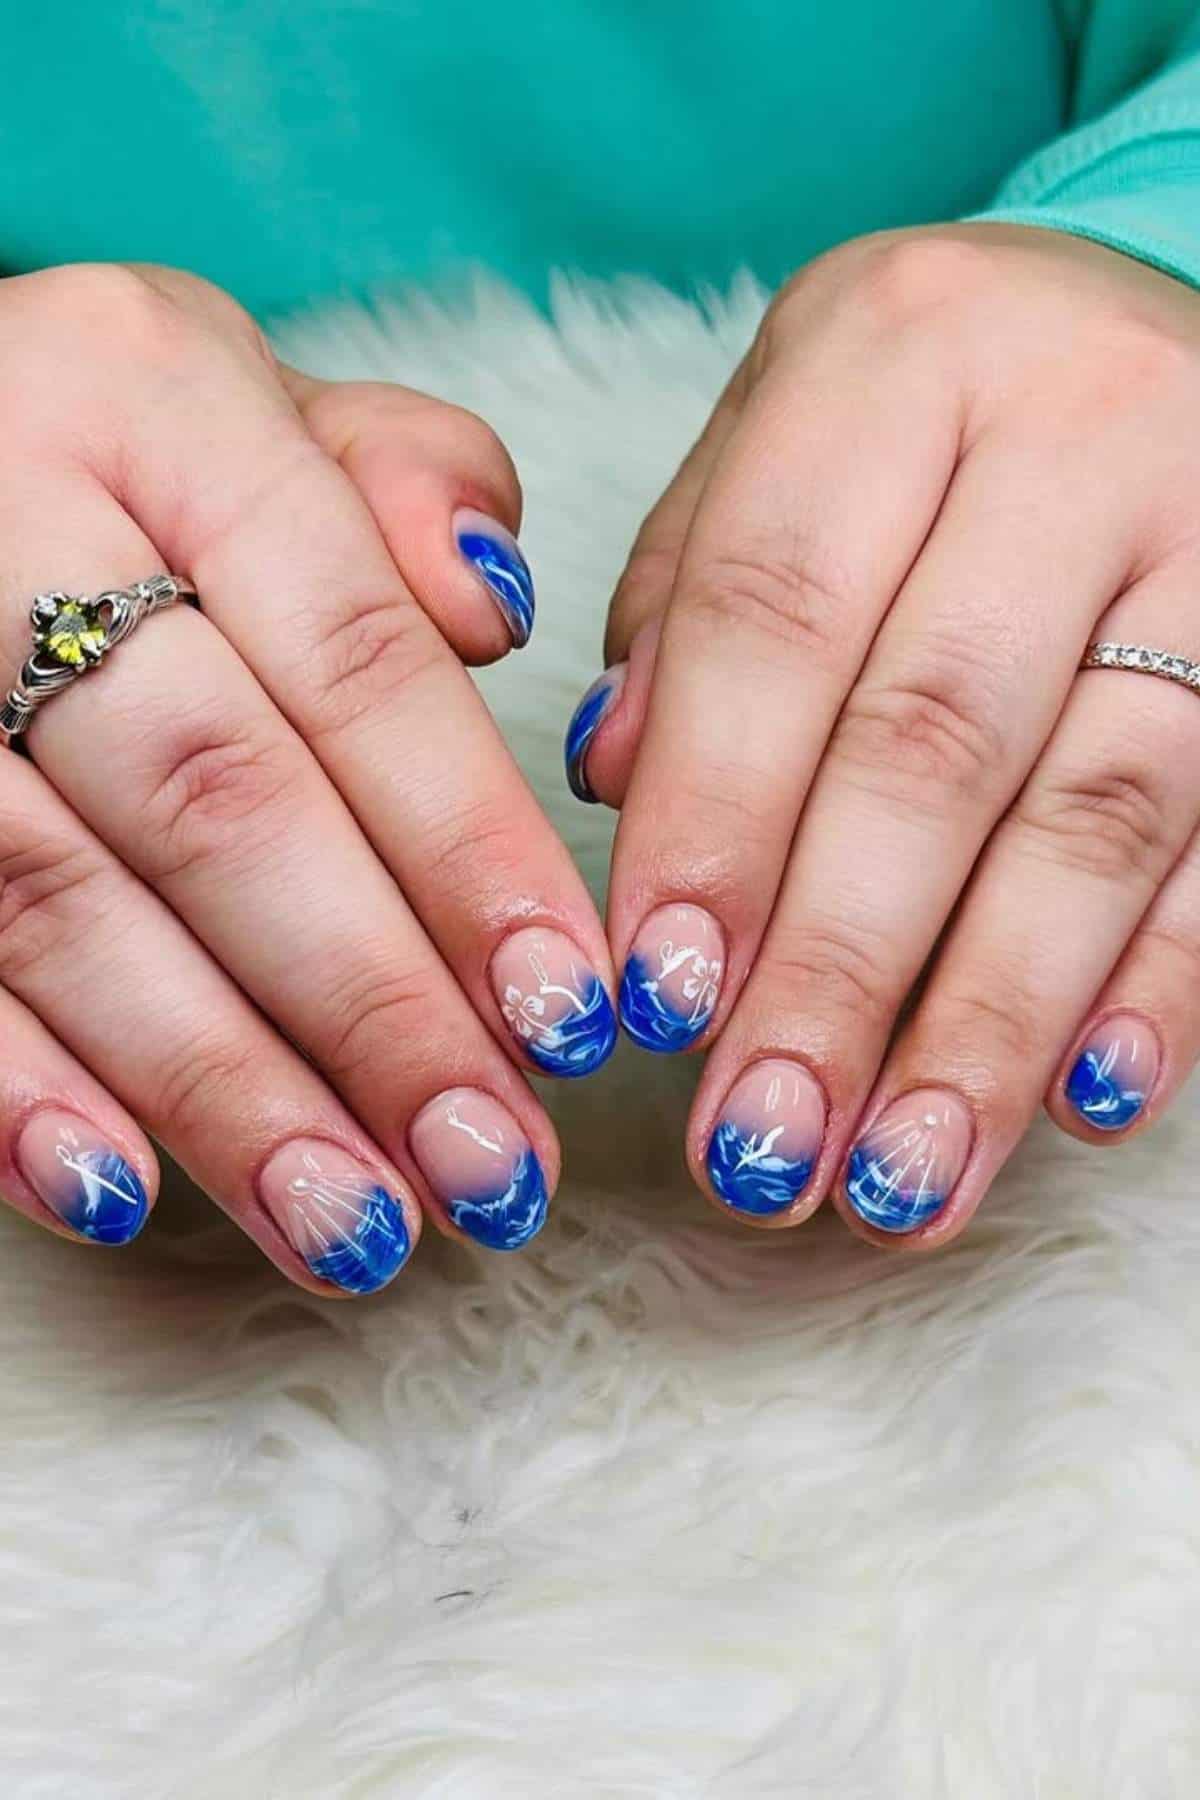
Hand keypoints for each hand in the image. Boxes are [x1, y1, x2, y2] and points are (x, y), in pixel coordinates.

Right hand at [0, 262, 617, 1291]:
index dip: (469, 852)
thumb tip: (498, 611)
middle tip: (489, 1163)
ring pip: (64, 902)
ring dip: (218, 1087)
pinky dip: (14, 1085)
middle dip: (369, 1005)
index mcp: (153, 398)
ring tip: (353, 1225)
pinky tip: (114, 1195)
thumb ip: (399, 480)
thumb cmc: (103, 444)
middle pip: (219, 800)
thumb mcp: (249, 400)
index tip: (569, 1010)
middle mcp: (7, 515)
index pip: (357, 660)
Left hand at [569, 224, 1199, 1246]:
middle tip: (760, 1145)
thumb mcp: (781, 431)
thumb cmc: (925, 405)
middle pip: (932, 739)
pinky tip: (1086, 1105)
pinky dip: (1163, 985)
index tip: (653, 998)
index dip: (711, 820)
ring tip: (897, 1183)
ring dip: (987, 1025)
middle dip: (835, 969)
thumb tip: (612, 792)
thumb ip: (687, 598)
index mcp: (896, 354)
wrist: (1146, 315)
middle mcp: (1075, 428)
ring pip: (1096, 816)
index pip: (772, 613)